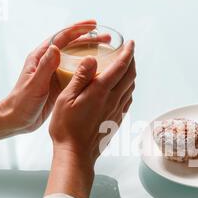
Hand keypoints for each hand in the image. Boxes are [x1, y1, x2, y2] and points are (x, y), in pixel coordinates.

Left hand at [0, 19, 98, 132]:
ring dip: (91, 53)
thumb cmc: (22, 103)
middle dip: (89, 39)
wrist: (17, 119)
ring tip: (107, 51)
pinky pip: (77, 72)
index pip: (61, 37)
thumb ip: (45, 67)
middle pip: (71, 45)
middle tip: (107, 38)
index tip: (93, 25)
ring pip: (76, 58)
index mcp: (40, 57)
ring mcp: (55, 73)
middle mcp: (48, 62)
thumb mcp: (35, 85)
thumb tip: (56, 48)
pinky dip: (89, 69)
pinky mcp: (59, 84)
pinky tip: (100, 72)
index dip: (77, 30)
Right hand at [45, 40, 135, 197]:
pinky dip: (128, 90)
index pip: (121, 66)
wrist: (76, 154)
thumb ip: (80, 78)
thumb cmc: (66, 127)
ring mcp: (116, 111)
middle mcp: (113, 100)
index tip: (131, 43)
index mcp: (101, 91)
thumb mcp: (66, 98)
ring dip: (131, 74)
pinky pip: (127, 101)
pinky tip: (122, 90)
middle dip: (132, 60)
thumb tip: (92, 59)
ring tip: (125, 67)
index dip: (128, 52)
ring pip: (131, 88)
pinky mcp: (116, 120)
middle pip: (131, 75)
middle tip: (128, 51)